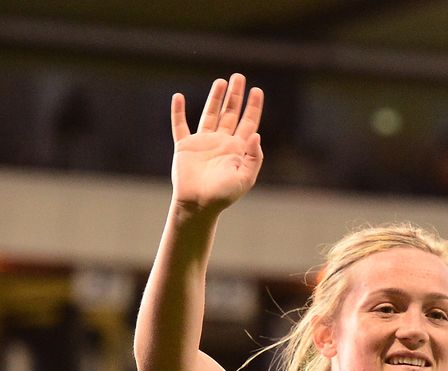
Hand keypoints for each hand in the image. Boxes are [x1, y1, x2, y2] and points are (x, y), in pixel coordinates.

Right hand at [170, 73, 263, 214]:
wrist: (199, 205)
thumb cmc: (224, 195)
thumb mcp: (245, 178)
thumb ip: (253, 157)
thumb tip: (256, 134)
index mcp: (237, 149)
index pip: (248, 122)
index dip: (253, 106)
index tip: (257, 90)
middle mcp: (221, 142)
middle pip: (230, 113)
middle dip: (235, 95)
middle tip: (239, 76)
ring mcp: (203, 143)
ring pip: (210, 114)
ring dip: (215, 98)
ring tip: (221, 81)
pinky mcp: (185, 146)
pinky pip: (180, 126)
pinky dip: (178, 112)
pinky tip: (179, 97)